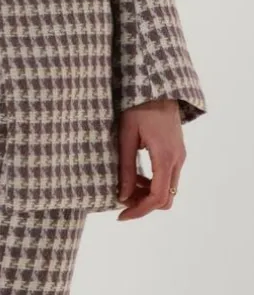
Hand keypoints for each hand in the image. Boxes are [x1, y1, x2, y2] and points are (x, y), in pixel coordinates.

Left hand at [116, 97, 185, 220]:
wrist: (156, 85)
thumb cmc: (138, 106)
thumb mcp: (126, 135)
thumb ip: (126, 167)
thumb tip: (123, 195)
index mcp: (165, 157)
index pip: (157, 197)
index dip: (139, 210)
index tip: (121, 215)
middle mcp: (177, 160)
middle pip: (165, 198)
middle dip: (144, 204)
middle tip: (122, 200)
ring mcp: (179, 156)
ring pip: (168, 189)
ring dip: (148, 193)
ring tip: (126, 186)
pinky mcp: (177, 151)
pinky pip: (168, 176)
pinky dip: (154, 182)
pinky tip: (137, 176)